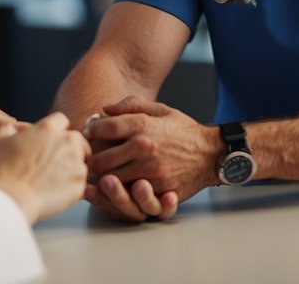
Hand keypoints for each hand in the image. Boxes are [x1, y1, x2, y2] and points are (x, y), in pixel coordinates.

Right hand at [0, 112, 89, 223]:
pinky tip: (58, 192)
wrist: (9, 201)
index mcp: (48, 129)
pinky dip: (72, 187)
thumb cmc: (0, 173)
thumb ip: (7, 129)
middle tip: (55, 160)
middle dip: (69, 147)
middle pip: (76, 139)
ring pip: (82, 161)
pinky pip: (82, 184)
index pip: (60, 120)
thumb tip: (11, 129)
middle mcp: (67, 142)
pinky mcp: (80, 187)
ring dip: (72, 167)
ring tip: (55, 179)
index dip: (54, 130)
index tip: (50, 139)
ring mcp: (77, 165)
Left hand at [81, 96, 218, 221]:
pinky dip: (120, 190)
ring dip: (102, 178)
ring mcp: (151, 171)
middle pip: (101, 158)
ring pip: (111, 179)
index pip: (104, 128)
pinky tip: (118, 185)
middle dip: (91, 160)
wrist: (211, 154)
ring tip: (99, 174)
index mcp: (143, 125)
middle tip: (88, 160)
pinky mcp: (158, 189)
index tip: (87, 134)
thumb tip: (104, 108)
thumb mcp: (161, 109)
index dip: (91, 131)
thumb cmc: (184, 131)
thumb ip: (132, 105)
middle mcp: (144, 147)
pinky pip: (129, 193)